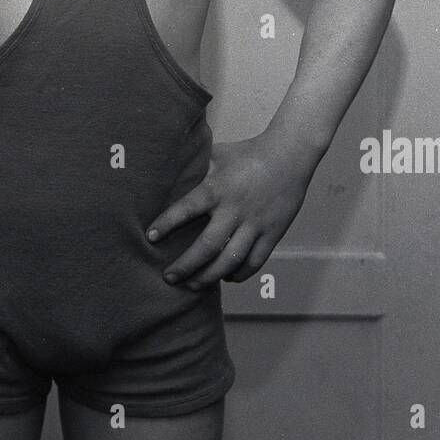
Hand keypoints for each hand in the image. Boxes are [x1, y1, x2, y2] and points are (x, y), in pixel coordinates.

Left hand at [146, 135, 314, 288]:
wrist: (289, 155)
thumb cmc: (249, 153)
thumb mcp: (217, 155)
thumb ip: (195, 167)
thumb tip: (167, 170)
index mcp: (218, 188)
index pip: (186, 208)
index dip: (167, 224)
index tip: (150, 237)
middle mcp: (235, 209)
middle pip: (207, 246)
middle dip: (186, 266)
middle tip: (169, 277)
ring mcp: (255, 224)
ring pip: (230, 260)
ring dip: (209, 277)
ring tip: (193, 286)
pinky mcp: (272, 233)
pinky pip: (254, 261)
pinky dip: (239, 274)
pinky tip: (226, 278)